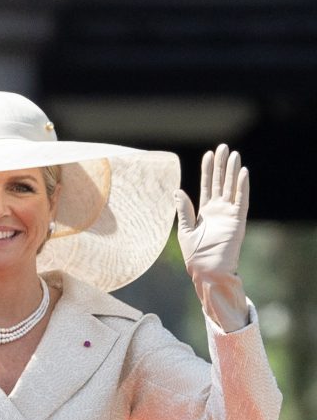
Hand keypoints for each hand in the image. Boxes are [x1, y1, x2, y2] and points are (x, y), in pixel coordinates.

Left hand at [173, 144, 250, 330]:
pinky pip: (241, 200)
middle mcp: (218, 210)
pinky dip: (241, 187)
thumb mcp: (186, 230)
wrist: (207, 272)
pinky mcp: (237, 221)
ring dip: (233, 171)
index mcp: (204, 212)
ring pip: (231, 188)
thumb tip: (176, 191)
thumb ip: (184, 210)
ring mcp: (229, 214)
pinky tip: (242, 172)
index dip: (208, 171)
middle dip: (221, 166)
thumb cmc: (195, 256)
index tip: (208, 155)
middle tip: (223, 147)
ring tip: (234, 154)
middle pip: (220, 183)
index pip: (207, 186)